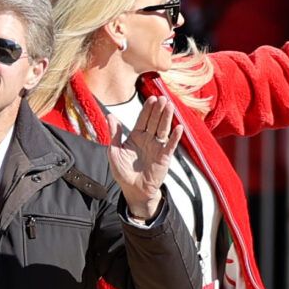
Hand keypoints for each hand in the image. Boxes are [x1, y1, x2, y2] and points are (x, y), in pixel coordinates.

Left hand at [108, 96, 182, 219]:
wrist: (133, 190)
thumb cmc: (123, 172)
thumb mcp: (114, 152)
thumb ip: (114, 135)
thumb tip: (110, 116)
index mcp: (136, 136)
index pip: (143, 119)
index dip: (147, 109)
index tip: (152, 98)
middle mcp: (148, 139)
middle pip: (154, 121)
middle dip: (158, 110)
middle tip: (162, 98)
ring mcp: (157, 147)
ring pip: (163, 129)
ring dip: (167, 118)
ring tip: (170, 106)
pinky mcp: (164, 157)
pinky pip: (170, 145)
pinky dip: (175, 137)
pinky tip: (178, 127)